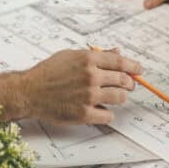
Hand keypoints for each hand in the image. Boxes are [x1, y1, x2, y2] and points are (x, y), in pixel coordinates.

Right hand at [20, 48, 141, 124]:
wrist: (29, 91)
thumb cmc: (48, 72)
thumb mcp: (71, 55)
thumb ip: (96, 55)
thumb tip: (117, 51)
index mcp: (88, 59)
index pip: (120, 61)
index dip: (133, 66)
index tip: (139, 69)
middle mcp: (90, 76)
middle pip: (123, 80)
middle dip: (130, 83)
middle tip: (129, 85)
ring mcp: (88, 96)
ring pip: (119, 98)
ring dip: (120, 97)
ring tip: (112, 96)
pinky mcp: (84, 114)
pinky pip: (108, 116)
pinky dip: (107, 113)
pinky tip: (101, 110)